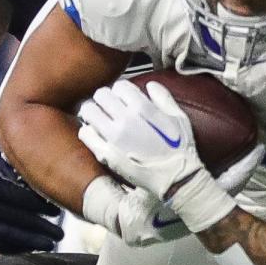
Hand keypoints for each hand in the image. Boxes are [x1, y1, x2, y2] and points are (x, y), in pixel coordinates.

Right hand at [0, 146, 62, 253]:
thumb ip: (18, 170)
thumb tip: (45, 185)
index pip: (18, 199)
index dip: (40, 206)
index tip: (58, 210)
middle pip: (15, 220)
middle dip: (40, 228)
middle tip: (60, 233)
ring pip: (6, 236)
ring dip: (30, 242)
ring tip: (50, 244)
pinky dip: (15, 248)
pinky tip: (32, 248)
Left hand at [78, 79, 202, 202]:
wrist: (175, 179)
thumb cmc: (180, 150)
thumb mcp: (179, 118)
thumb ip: (164, 98)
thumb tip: (150, 85)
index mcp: (144, 108)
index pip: (120, 86)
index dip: (121, 90)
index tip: (123, 98)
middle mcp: (126, 119)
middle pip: (101, 94)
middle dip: (104, 98)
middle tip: (108, 107)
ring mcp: (113, 137)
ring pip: (88, 111)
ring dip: (92, 112)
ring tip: (98, 119)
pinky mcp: (105, 153)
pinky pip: (85, 133)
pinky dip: (88, 130)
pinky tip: (95, 134)